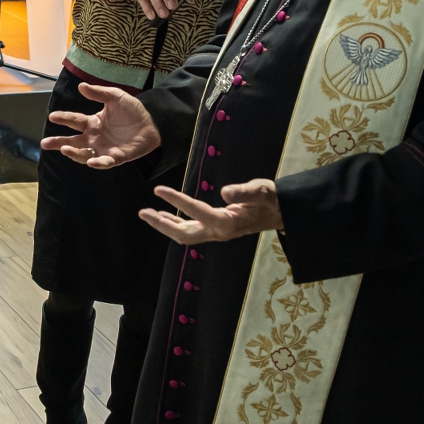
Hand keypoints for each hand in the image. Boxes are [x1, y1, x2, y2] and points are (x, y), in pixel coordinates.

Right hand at [39, 82, 160, 167]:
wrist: (154, 122)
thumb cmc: (133, 110)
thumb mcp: (115, 97)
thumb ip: (99, 93)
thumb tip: (81, 86)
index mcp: (93, 123)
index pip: (74, 121)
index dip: (63, 118)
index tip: (52, 116)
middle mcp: (95, 138)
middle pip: (73, 142)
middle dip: (58, 143)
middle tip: (45, 143)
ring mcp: (104, 149)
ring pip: (85, 154)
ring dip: (74, 153)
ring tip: (65, 149)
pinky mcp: (117, 157)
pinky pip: (105, 162)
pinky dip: (98, 163)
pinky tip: (90, 161)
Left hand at [140, 179, 282, 244]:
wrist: (280, 213)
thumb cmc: (272, 200)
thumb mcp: (262, 191)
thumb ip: (245, 192)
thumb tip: (225, 191)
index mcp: (227, 223)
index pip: (196, 211)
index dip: (176, 200)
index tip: (158, 190)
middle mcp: (218, 232)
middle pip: (183, 233)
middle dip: (161, 224)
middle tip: (143, 212)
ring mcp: (215, 233)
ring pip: (184, 233)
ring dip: (164, 224)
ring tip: (147, 213)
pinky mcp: (215, 229)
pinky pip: (190, 229)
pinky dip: (175, 222)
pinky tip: (165, 216)